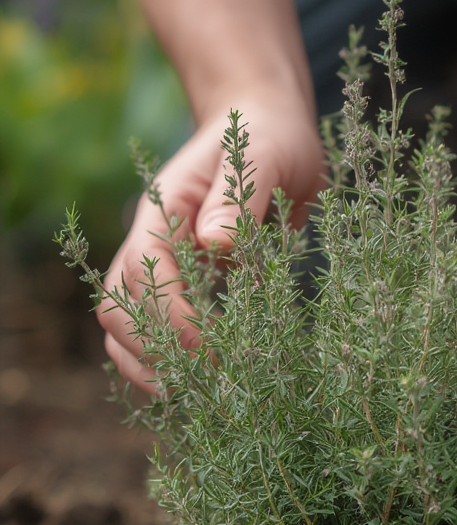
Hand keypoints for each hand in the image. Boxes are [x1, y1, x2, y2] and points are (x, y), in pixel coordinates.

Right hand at [98, 95, 324, 390]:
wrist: (267, 128)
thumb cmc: (268, 137)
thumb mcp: (265, 154)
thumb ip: (239, 196)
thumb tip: (215, 244)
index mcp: (164, 209)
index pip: (144, 272)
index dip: (171, 315)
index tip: (212, 348)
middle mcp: (151, 241)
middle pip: (118, 306)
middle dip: (154, 350)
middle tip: (208, 384)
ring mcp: (162, 265)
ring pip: (124, 326)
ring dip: (150, 365)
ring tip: (197, 396)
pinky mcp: (183, 284)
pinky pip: (153, 330)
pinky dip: (166, 361)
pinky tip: (200, 381)